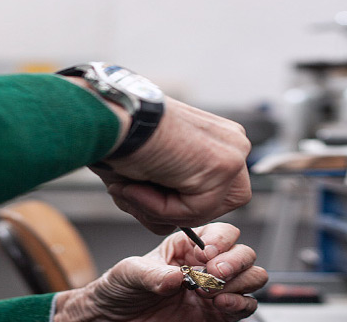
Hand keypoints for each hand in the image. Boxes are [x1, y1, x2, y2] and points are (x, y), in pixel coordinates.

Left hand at [54, 223, 266, 321]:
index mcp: (187, 246)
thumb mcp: (129, 273)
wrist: (113, 319)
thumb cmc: (120, 289)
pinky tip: (221, 305)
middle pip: (243, 253)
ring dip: (241, 282)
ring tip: (213, 292)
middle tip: (215, 273)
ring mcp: (214, 290)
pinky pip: (246, 307)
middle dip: (235, 261)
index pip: (221, 232)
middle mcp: (206, 265)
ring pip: (251, 277)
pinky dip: (241, 305)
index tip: (207, 255)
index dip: (221, 241)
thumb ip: (152, 274)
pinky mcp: (217, 315)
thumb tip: (176, 277)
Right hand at [91, 97, 251, 232]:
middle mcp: (233, 142)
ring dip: (165, 210)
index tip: (138, 189)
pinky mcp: (226, 164)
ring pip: (207, 210)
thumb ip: (161, 205)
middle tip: (138, 194)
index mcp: (218, 139)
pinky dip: (162, 208)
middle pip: (218, 205)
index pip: (212, 193)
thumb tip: (169, 228)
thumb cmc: (121, 139)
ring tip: (135, 188)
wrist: (112, 118)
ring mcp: (234, 153)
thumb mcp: (146, 177)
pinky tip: (140, 185)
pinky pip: (197, 210)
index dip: (177, 204)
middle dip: (177, 211)